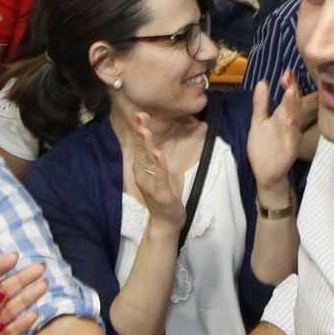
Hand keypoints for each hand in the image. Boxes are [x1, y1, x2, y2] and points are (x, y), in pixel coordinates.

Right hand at [131, 113, 186, 228]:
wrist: (166, 222)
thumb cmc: (166, 194)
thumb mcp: (164, 172)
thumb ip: (164, 155)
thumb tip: (193, 130)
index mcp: (143, 168)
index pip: (141, 145)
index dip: (141, 129)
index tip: (141, 113)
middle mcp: (143, 174)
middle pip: (141, 150)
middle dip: (141, 132)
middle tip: (140, 115)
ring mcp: (150, 185)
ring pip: (148, 162)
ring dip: (146, 145)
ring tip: (145, 131)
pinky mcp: (160, 194)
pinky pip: (159, 177)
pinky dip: (158, 166)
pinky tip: (158, 154)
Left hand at [247, 70, 303, 192]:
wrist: (264, 173)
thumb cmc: (263, 147)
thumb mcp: (258, 122)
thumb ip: (260, 104)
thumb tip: (263, 82)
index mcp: (283, 116)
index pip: (288, 97)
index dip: (289, 85)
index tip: (286, 72)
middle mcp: (290, 124)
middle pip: (294, 106)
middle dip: (292, 92)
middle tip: (289, 78)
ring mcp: (292, 137)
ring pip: (295, 120)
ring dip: (293, 107)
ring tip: (291, 93)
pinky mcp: (290, 150)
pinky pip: (292, 139)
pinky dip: (292, 130)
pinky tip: (290, 121)